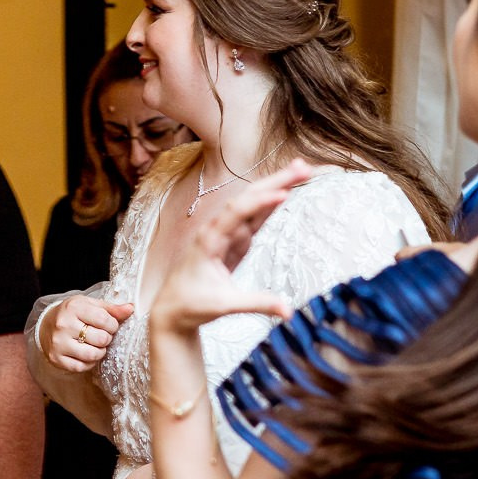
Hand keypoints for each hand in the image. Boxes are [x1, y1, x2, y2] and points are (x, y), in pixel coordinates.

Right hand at [42, 295, 134, 373]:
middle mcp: (64, 325)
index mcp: (74, 307)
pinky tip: (87, 354)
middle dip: (107, 338)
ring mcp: (59, 343)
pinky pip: (81, 367)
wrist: (46, 324)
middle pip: (101, 339)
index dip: (113, 325)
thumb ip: (111, 308)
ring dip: (100, 352)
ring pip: (92, 355)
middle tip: (102, 335)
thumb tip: (131, 308)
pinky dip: (89, 363)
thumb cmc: (73, 314)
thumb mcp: (90, 305)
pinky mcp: (56, 358)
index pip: (105, 320)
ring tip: (96, 345)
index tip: (109, 325)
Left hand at [153, 163, 309, 337]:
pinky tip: (284, 192)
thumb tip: (288, 312)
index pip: (236, 213)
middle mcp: (218, 230)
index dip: (260, 203)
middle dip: (275, 181)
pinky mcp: (234, 242)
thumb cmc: (192, 305)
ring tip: (301, 170)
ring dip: (276, 186)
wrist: (173, 309)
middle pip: (249, 199)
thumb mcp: (224, 305)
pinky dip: (270, 204)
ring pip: (253, 204)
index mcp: (209, 240)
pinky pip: (254, 218)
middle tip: (303, 167)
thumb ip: (257, 304)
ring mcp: (227, 234)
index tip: (283, 194)